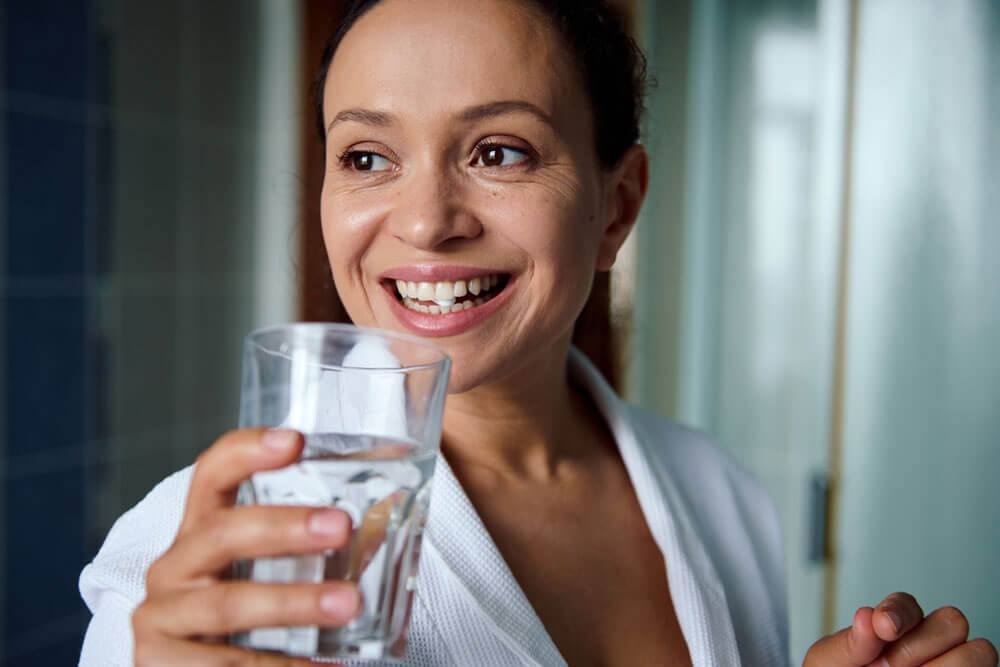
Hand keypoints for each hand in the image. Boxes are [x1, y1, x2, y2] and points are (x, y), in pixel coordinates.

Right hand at [132, 428, 358, 664]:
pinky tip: (321, 666)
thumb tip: (383, 534)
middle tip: (341, 526)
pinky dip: (279, 666)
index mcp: (199, 536)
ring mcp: (161, 618)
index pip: (212, 476)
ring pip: (228, 603)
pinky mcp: (157, 665)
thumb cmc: (239, 628)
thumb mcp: (265, 583)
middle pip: (222, 532)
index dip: (247, 452)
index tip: (294, 440)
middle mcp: (173, 569)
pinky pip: (225, 665)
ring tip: (348, 604)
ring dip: (293, 602)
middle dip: (284, 527)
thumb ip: (308, 558)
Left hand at [804, 592, 997, 665]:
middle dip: (920, 643)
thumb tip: (867, 618)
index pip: (907, 605)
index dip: (899, 612)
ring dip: (943, 666)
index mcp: (891, 630)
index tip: (883, 627)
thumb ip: (845, 644)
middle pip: (951, 621)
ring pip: (978, 652)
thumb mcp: (827, 664)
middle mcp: (926, 646)